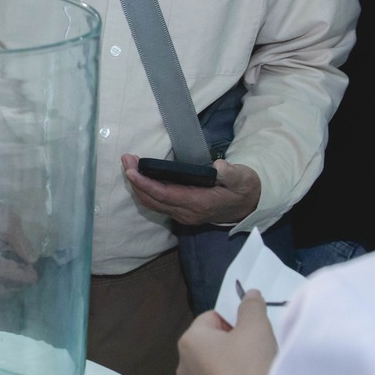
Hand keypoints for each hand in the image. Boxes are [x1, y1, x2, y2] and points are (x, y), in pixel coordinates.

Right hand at [0, 199, 39, 293]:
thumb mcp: (9, 223)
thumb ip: (21, 243)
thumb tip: (32, 260)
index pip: (6, 273)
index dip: (22, 276)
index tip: (35, 273)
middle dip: (13, 285)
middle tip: (27, 274)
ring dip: (6, 284)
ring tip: (19, 271)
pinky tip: (9, 268)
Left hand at [121, 154, 260, 227]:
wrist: (248, 207)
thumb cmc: (244, 189)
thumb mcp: (243, 179)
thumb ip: (231, 174)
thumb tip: (218, 167)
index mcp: (199, 203)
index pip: (165, 195)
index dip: (146, 183)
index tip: (131, 170)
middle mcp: (187, 212)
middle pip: (153, 199)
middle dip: (135, 181)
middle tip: (126, 159)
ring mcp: (183, 215)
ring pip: (152, 203)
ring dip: (137, 186)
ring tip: (129, 165)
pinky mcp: (181, 212)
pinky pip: (157, 204)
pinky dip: (145, 191)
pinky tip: (140, 177)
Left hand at [177, 291, 277, 374]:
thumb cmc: (248, 364)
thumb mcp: (256, 328)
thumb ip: (251, 307)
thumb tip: (249, 294)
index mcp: (189, 339)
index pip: (212, 317)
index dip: (234, 320)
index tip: (251, 332)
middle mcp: (183, 362)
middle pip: (212, 342)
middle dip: (234, 343)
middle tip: (255, 350)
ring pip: (215, 364)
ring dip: (232, 363)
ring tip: (253, 370)